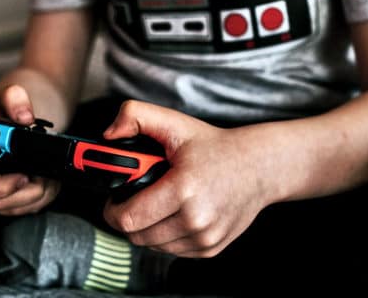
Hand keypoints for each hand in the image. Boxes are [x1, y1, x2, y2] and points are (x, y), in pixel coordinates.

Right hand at [0, 84, 60, 214]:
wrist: (8, 121)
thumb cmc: (3, 110)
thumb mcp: (9, 96)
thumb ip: (16, 99)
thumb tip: (25, 117)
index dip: (0, 185)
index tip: (25, 175)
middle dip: (26, 192)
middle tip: (46, 176)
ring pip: (8, 209)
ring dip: (35, 196)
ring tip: (47, 177)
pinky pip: (15, 210)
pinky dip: (35, 200)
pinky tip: (43, 182)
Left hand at [102, 100, 273, 257]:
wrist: (258, 167)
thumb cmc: (214, 147)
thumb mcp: (174, 122)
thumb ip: (134, 116)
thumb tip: (109, 135)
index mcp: (183, 188)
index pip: (128, 218)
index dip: (112, 209)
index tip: (115, 198)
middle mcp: (196, 219)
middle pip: (137, 236)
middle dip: (127, 218)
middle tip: (133, 199)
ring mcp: (205, 238)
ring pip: (153, 246)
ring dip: (146, 228)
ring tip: (155, 204)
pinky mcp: (211, 249)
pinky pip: (172, 251)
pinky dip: (166, 236)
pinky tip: (174, 214)